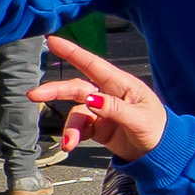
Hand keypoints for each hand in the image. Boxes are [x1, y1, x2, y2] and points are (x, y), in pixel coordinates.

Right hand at [36, 33, 170, 161]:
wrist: (160, 153)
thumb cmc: (157, 129)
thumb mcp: (140, 118)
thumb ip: (115, 109)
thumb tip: (91, 99)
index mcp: (121, 84)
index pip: (93, 64)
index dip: (72, 52)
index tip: (52, 40)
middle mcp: (107, 94)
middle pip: (76, 88)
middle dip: (55, 91)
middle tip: (34, 95)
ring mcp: (101, 111)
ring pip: (76, 113)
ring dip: (70, 127)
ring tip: (69, 142)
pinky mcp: (98, 127)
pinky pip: (80, 128)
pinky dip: (74, 136)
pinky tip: (72, 145)